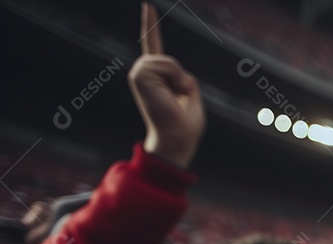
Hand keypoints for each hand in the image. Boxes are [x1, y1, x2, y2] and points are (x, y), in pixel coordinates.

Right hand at [128, 2, 204, 167]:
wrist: (177, 139)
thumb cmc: (185, 124)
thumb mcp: (190, 93)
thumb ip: (183, 75)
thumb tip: (176, 72)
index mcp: (155, 76)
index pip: (153, 44)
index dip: (150, 24)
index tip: (147, 5)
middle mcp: (143, 72)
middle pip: (171, 60)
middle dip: (182, 79)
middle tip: (176, 100)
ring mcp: (139, 73)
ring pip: (169, 62)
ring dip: (178, 80)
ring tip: (172, 98)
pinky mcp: (139, 75)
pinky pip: (167, 64)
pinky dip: (174, 78)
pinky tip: (168, 94)